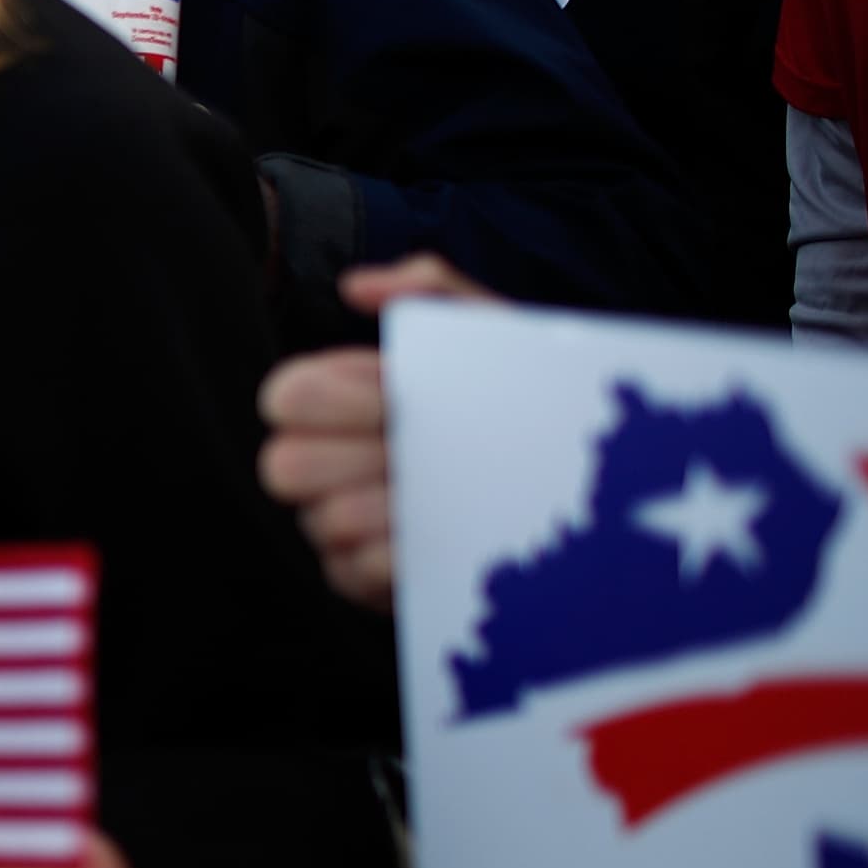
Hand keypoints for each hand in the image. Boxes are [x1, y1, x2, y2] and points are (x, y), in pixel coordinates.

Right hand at [257, 254, 497, 612]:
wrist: (584, 484)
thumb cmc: (527, 399)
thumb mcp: (490, 333)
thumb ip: (430, 289)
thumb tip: (356, 286)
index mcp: (340, 402)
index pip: (284, 396)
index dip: (337, 397)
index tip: (399, 393)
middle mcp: (327, 465)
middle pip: (282, 466)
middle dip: (355, 454)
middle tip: (416, 447)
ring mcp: (340, 526)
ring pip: (324, 520)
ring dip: (389, 504)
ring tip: (443, 493)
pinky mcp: (365, 581)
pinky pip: (355, 572)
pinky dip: (400, 552)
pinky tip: (443, 533)